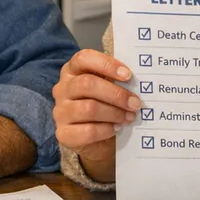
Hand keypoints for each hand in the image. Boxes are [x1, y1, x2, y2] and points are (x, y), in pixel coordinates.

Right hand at [52, 49, 139, 178]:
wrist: (97, 141)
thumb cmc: (105, 106)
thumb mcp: (109, 88)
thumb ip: (118, 80)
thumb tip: (140, 81)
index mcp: (72, 71)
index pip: (83, 58)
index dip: (106, 64)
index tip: (128, 75)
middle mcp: (62, 89)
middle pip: (87, 84)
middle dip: (116, 94)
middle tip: (135, 103)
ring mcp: (60, 112)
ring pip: (88, 108)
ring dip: (115, 113)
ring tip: (130, 117)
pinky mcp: (63, 134)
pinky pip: (87, 131)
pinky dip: (106, 130)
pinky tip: (116, 128)